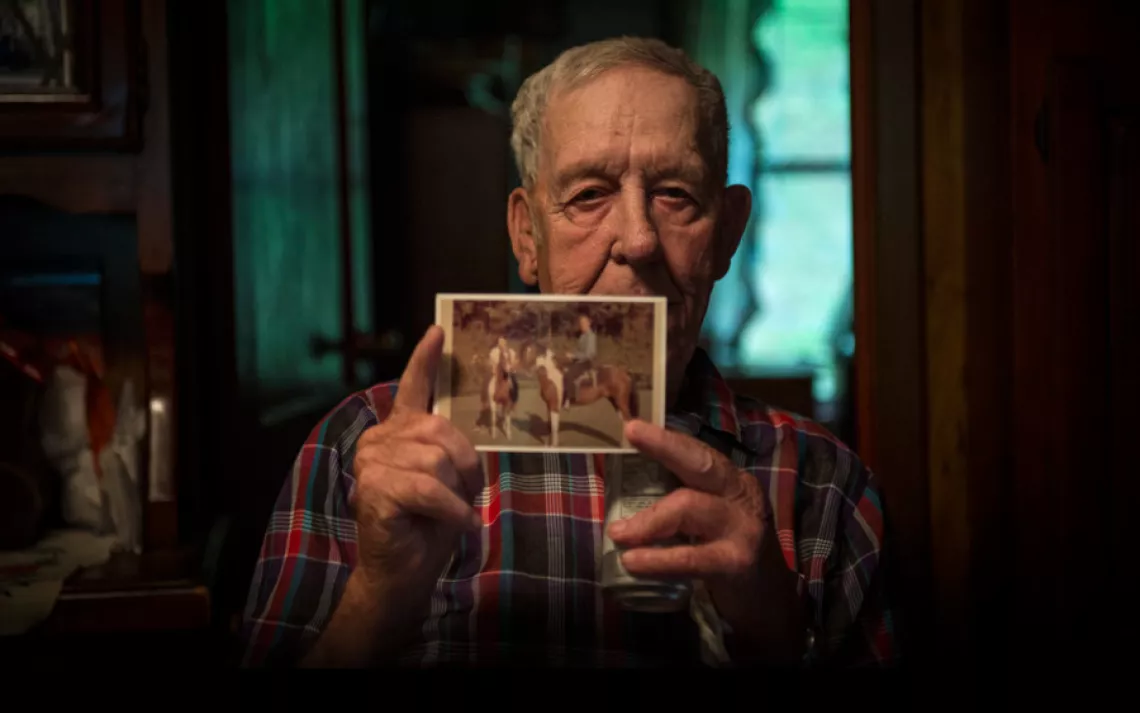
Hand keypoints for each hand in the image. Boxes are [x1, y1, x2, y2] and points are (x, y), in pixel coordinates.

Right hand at [350, 325, 483, 613]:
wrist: (401, 573)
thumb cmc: (427, 526)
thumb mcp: (447, 480)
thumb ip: (448, 450)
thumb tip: (466, 437)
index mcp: (397, 433)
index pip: (412, 389)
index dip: (425, 360)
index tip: (437, 332)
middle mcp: (378, 441)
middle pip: (440, 430)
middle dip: (466, 464)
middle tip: (469, 494)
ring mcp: (371, 464)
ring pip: (437, 461)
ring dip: (458, 492)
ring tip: (452, 512)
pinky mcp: (374, 490)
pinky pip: (430, 489)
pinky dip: (452, 510)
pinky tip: (456, 524)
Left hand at [608, 420, 805, 660]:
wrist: (769, 596)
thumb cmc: (727, 548)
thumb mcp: (710, 516)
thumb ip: (680, 499)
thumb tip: (623, 487)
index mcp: (731, 482)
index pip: (699, 453)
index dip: (667, 438)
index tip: (634, 426)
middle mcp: (740, 496)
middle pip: (702, 464)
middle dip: (666, 447)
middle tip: (632, 436)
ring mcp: (742, 528)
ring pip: (690, 508)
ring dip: (649, 519)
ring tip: (618, 533)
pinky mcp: (735, 562)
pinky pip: (691, 557)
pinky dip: (658, 559)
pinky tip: (634, 563)